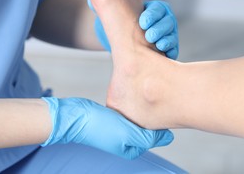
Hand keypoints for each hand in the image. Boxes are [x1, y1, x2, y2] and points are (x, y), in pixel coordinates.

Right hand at [41, 97, 173, 159]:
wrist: (75, 115)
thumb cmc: (97, 127)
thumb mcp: (127, 134)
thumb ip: (148, 137)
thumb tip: (168, 136)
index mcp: (133, 147)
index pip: (156, 135)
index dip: (161, 121)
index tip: (164, 105)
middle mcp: (128, 139)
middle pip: (149, 126)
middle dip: (153, 113)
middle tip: (157, 98)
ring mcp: (121, 128)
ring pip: (140, 116)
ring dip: (144, 107)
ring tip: (146, 95)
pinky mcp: (114, 117)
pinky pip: (130, 110)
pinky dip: (133, 103)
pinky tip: (134, 95)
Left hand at [88, 0, 178, 59]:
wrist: (118, 42)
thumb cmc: (114, 22)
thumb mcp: (108, 4)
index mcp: (151, 9)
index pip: (159, 8)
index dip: (152, 14)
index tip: (141, 22)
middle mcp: (161, 21)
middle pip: (168, 22)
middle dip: (159, 28)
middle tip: (149, 35)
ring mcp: (165, 35)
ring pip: (172, 36)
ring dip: (166, 40)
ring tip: (157, 45)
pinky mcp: (166, 50)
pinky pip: (174, 50)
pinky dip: (170, 51)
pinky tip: (162, 53)